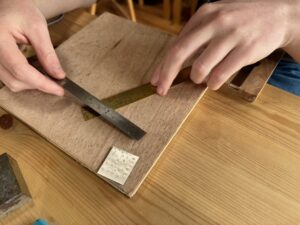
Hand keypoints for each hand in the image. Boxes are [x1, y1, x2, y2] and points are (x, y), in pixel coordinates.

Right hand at [0, 0, 64, 95]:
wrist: (8, 6)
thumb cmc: (20, 11)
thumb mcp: (38, 27)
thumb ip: (47, 53)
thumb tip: (58, 75)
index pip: (21, 69)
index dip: (41, 83)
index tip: (58, 90)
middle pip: (15, 80)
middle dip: (38, 84)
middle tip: (57, 83)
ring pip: (11, 83)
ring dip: (32, 83)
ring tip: (47, 76)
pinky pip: (9, 78)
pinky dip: (25, 79)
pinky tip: (36, 72)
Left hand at [151, 0, 295, 94]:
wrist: (280, 15)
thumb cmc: (242, 20)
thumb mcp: (217, 18)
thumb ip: (196, 36)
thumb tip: (173, 62)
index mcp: (204, 15)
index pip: (175, 44)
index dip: (163, 65)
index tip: (156, 80)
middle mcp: (215, 22)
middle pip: (180, 53)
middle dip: (167, 76)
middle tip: (162, 91)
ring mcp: (231, 35)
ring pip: (201, 67)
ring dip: (197, 79)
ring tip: (201, 79)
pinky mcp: (246, 49)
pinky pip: (221, 74)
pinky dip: (214, 83)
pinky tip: (214, 83)